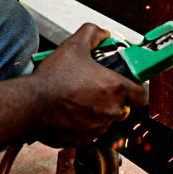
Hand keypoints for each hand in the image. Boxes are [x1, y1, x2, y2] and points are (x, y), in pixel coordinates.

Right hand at [31, 23, 147, 147]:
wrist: (30, 105)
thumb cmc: (52, 79)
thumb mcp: (73, 46)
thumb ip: (92, 34)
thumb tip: (102, 33)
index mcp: (115, 88)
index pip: (142, 96)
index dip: (136, 89)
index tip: (127, 85)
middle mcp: (111, 110)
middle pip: (123, 107)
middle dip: (112, 99)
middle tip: (95, 89)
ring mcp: (98, 127)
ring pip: (106, 121)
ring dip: (97, 112)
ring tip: (78, 99)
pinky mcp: (84, 140)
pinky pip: (90, 133)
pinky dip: (83, 125)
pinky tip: (70, 112)